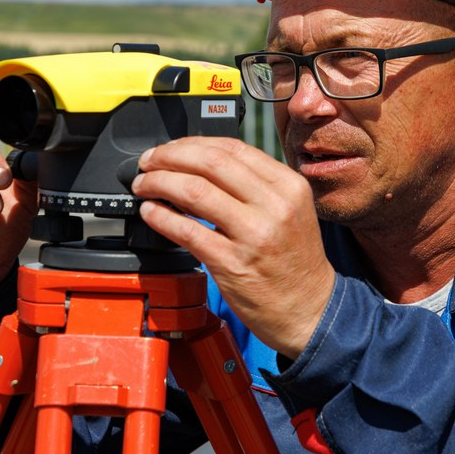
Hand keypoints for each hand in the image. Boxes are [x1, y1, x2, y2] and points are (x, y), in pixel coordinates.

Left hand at [131, 137, 334, 359]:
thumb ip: (257, 185)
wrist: (310, 310)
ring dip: (159, 182)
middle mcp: (274, 205)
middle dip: (169, 157)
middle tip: (149, 162)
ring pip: (194, 191)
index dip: (192, 143)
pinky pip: (186, 231)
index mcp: (288, 186)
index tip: (171, 148)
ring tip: (144, 185)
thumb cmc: (295, 261)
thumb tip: (203, 163)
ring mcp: (253, 235)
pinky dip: (161, 216)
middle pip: (210, 162)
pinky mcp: (232, 263)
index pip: (232, 148)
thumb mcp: (291, 209)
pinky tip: (151, 212)